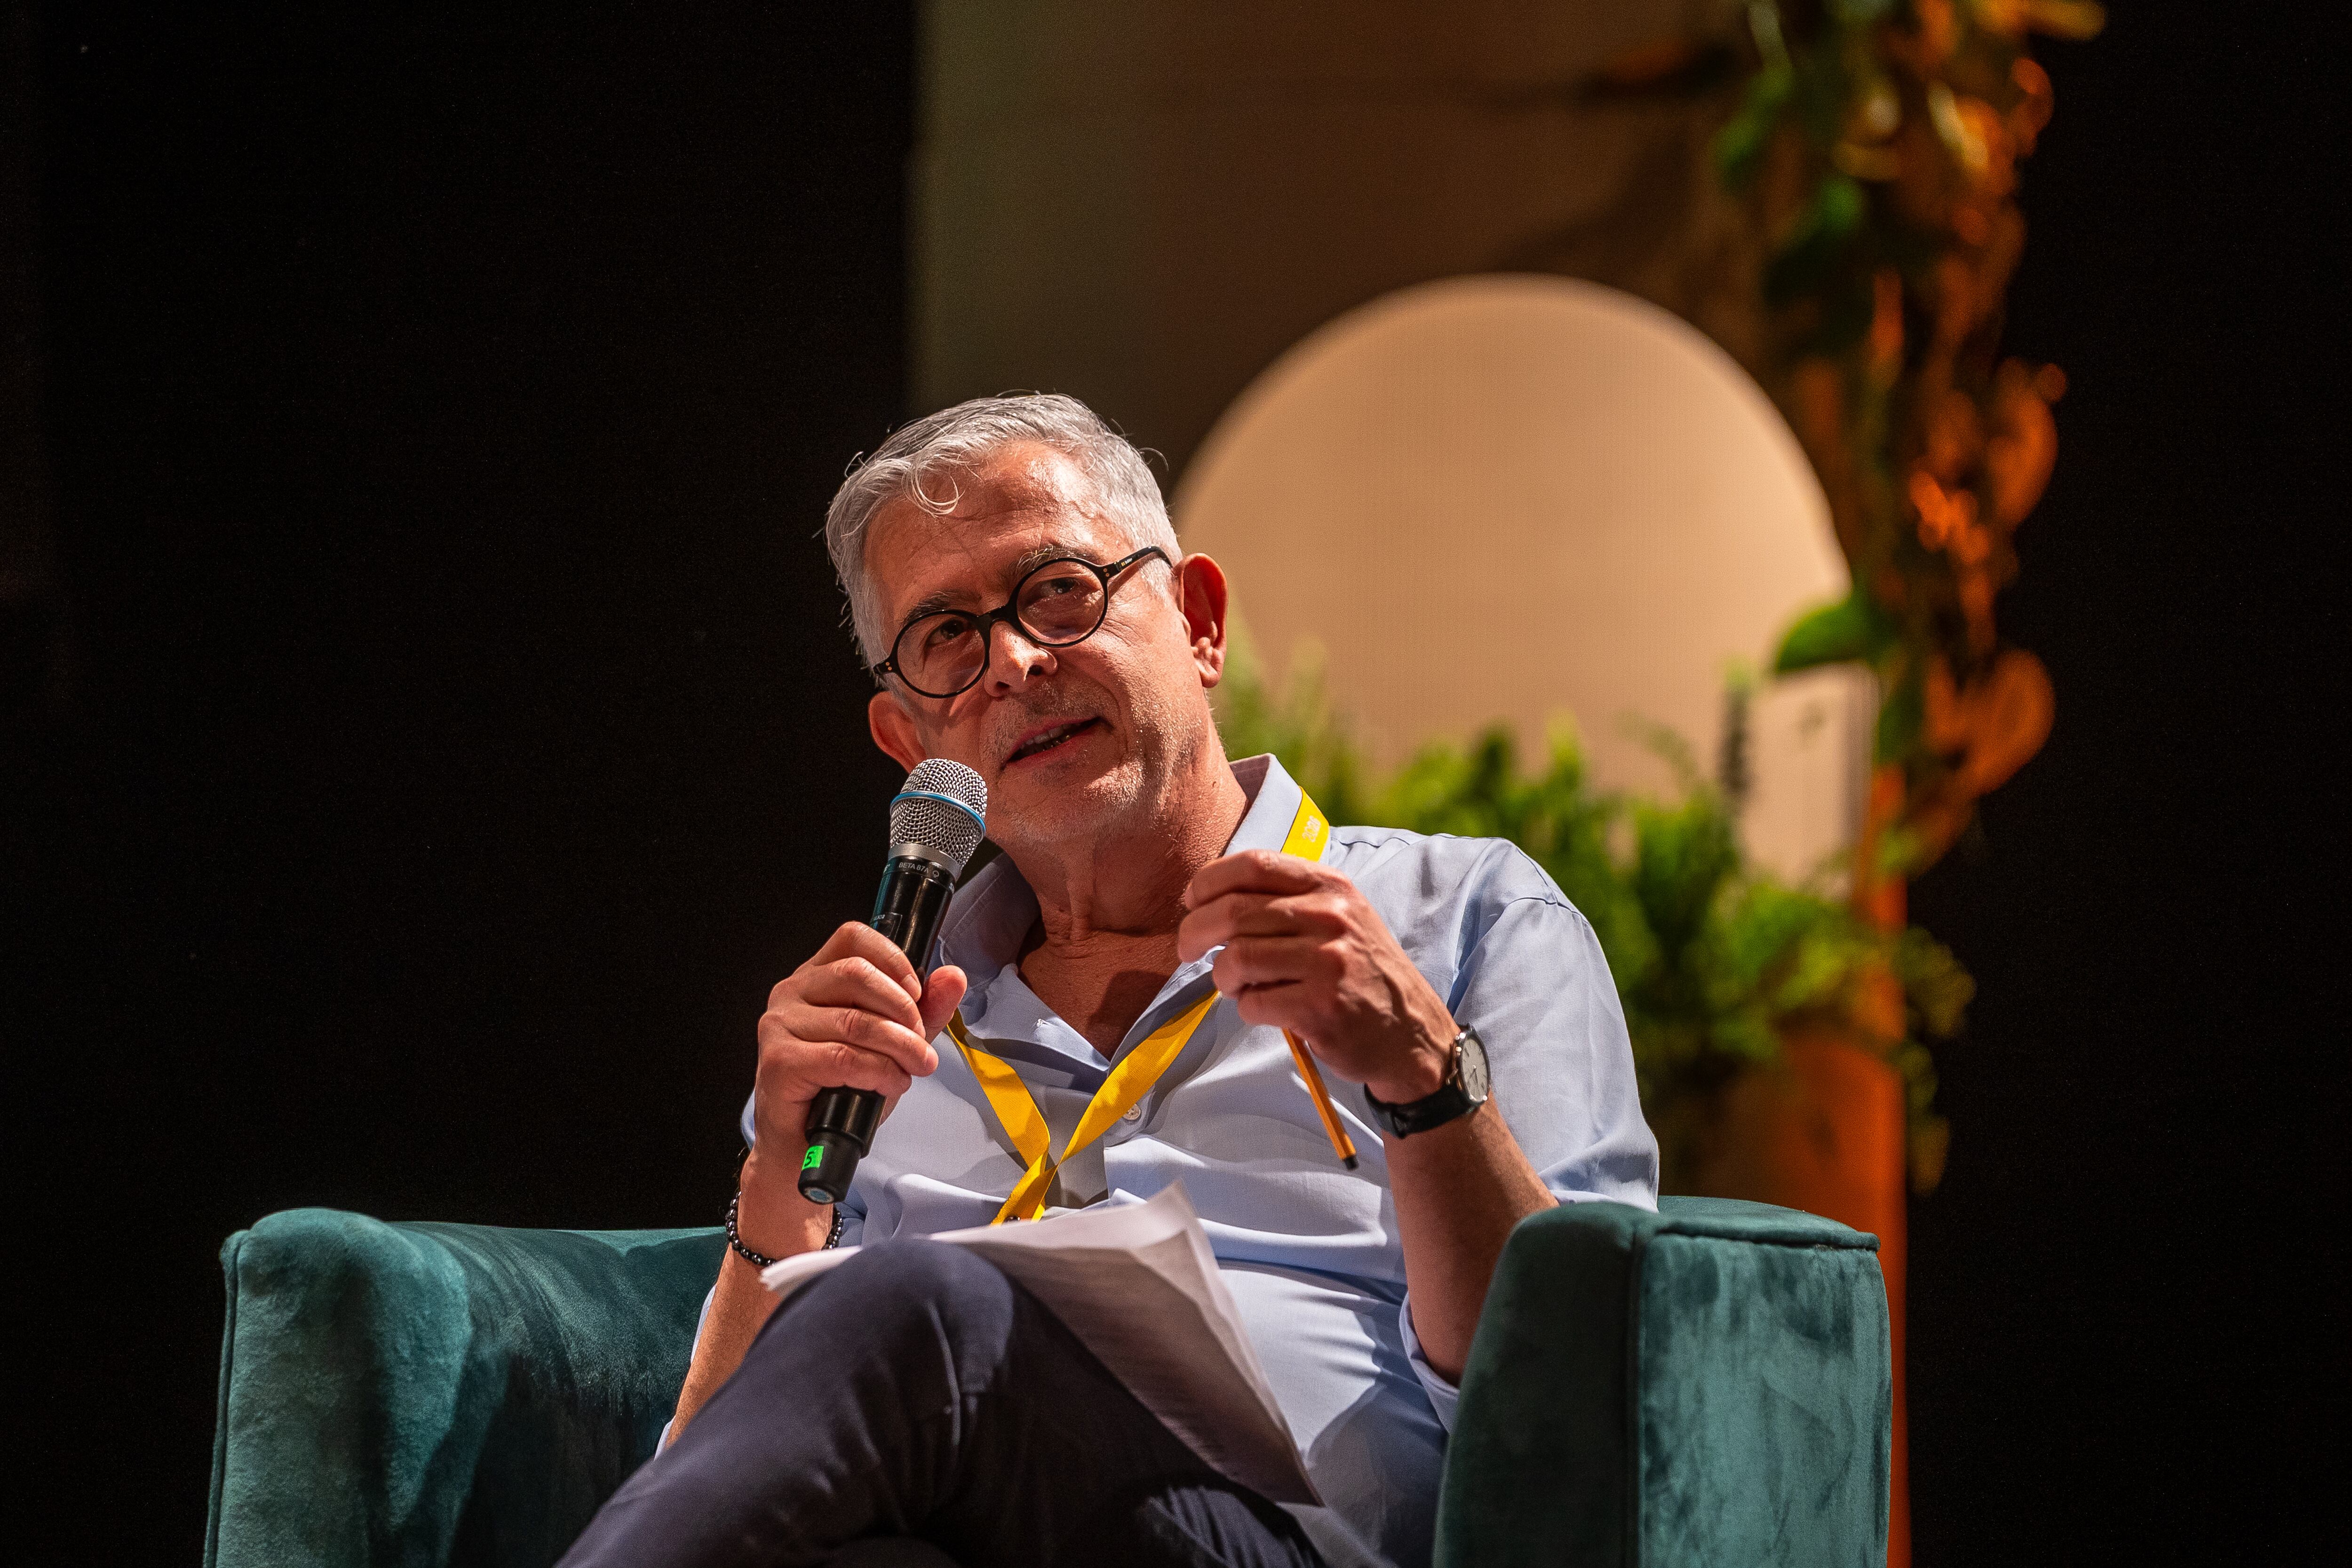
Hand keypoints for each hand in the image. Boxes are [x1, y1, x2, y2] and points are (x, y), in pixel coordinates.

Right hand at [742, 922, 965, 1204]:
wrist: (804, 1146)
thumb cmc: (841, 1091)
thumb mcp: (893, 1043)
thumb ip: (924, 1009)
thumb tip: (953, 977)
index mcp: (815, 978)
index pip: (853, 938)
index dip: (894, 960)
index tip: (916, 994)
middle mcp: (791, 993)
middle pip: (857, 974)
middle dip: (903, 1010)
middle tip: (919, 1043)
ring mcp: (779, 1026)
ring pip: (855, 1020)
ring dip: (899, 1048)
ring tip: (913, 1068)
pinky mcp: (780, 1061)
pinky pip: (843, 1057)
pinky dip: (878, 1072)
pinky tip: (889, 1085)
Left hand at [1177, 850, 1455, 1104]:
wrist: (1410, 1031)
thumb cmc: (1360, 971)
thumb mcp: (1339, 916)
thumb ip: (1286, 898)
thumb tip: (1211, 897)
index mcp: (1330, 886)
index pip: (1252, 864)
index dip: (1208, 882)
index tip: (1192, 902)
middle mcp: (1330, 917)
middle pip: (1233, 913)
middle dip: (1194, 932)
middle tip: (1186, 950)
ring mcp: (1327, 962)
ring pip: (1237, 959)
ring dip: (1223, 977)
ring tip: (1235, 985)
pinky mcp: (1320, 1007)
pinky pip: (1253, 1002)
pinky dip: (1248, 1007)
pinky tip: (1267, 1008)